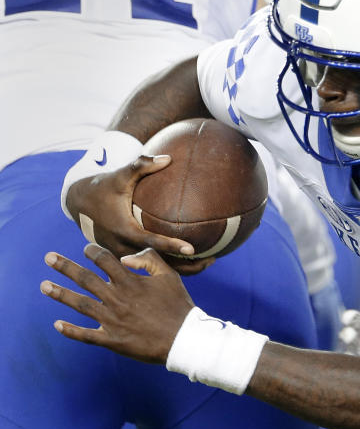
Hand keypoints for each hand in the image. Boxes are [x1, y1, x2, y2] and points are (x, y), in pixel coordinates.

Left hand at [41, 244, 194, 364]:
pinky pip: (86, 335)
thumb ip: (150, 260)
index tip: (86, 249)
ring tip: (43, 286)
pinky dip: (70, 330)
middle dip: (65, 267)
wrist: (183, 339)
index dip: (93, 252)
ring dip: (60, 294)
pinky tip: (57, 324)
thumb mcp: (170, 277)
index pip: (105, 261)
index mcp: (130, 282)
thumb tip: (126, 257)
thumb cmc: (178, 306)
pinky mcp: (112, 340)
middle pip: (86, 279)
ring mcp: (112, 320)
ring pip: (80, 304)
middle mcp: (117, 299)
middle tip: (48, 258)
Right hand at [64, 156, 211, 275]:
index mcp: (123, 230)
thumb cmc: (103, 186)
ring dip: (180, 269)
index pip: (150, 242)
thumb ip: (141, 166)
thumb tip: (168, 158)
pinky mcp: (125, 257)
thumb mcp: (119, 175)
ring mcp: (123, 255)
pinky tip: (191, 261)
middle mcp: (123, 247)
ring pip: (154, 269)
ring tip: (208, 263)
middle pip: (156, 264)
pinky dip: (169, 267)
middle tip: (211, 261)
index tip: (193, 249)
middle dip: (183, 266)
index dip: (170, 246)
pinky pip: (149, 266)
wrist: (79, 203)